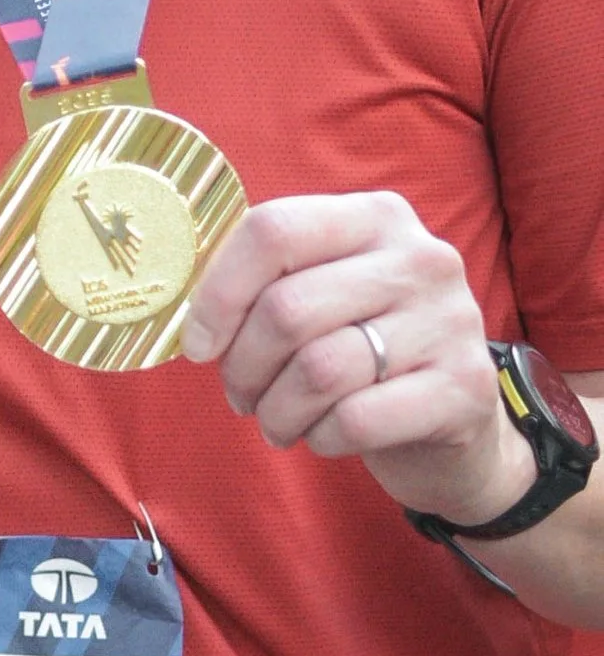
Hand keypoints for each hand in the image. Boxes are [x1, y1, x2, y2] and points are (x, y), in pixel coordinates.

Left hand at [181, 191, 529, 525]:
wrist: (456, 418)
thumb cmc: (364, 351)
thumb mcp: (324, 297)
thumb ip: (266, 284)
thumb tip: (191, 320)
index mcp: (376, 217)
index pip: (273, 231)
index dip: (218, 293)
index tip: (200, 343)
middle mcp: (422, 258)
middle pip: (287, 308)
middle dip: (243, 366)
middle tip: (241, 394)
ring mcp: (451, 321)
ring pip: (318, 370)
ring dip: (276, 411)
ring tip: (277, 422)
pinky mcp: (464, 387)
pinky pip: (356, 419)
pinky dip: (321, 438)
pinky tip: (324, 436)